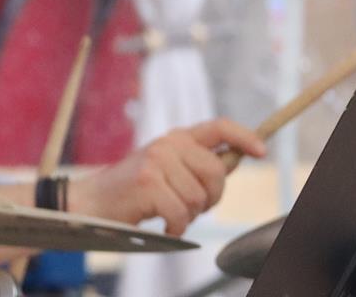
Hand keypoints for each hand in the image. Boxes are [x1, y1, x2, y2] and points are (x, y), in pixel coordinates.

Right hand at [71, 118, 267, 234]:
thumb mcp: (167, 169)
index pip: (218, 127)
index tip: (262, 151)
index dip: (245, 136)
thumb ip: (198, 163)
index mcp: (176, 138)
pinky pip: (181, 213)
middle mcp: (167, 143)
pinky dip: (176, 228)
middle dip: (211, 198)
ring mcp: (156, 160)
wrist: (93, 202)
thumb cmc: (133, 191)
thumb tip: (235, 159)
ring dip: (188, 217)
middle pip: (217, 172)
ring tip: (168, 215)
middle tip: (192, 208)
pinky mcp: (147, 182)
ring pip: (199, 198)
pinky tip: (164, 227)